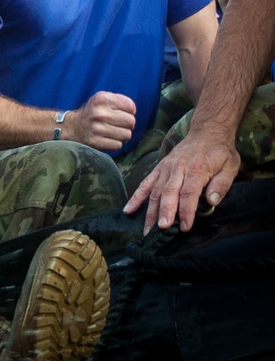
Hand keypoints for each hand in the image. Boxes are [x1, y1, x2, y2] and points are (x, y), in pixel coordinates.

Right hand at [66, 91, 136, 150]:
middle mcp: (99, 113)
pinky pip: (118, 145)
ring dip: (122, 135)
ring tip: (113, 132)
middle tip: (118, 124)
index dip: (129, 111)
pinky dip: (115, 143)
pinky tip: (108, 139)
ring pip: (127, 135)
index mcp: (101, 99)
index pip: (130, 106)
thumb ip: (119, 100)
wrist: (72, 127)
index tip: (121, 113)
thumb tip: (133, 111)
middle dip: (127, 124)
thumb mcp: (102, 99)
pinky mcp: (95, 142)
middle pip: (131, 121)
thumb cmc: (93, 113)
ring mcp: (96, 128)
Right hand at [124, 133, 239, 233]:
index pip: (189, 192)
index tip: (185, 226)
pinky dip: (136, 197)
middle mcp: (178, 168)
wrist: (206, 131)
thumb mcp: (231, 166)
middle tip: (161, 228)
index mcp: (196, 169)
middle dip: (164, 211)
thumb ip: (221, 184)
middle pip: (168, 192)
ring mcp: (166, 168)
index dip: (186, 211)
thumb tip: (212, 201)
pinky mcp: (159, 168)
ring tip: (147, 229)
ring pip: (155, 191)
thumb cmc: (219, 151)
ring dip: (150, 210)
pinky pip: (145, 183)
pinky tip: (129, 210)